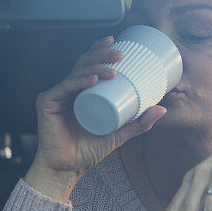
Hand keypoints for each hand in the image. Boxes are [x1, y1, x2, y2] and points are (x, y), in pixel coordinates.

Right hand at [24, 36, 166, 201]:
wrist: (67, 169)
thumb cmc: (89, 150)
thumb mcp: (121, 133)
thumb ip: (140, 123)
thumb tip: (164, 108)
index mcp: (82, 90)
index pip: (90, 63)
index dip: (101, 48)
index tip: (119, 41)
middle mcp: (68, 89)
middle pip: (84, 63)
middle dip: (102, 53)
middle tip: (121, 53)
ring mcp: (57, 94)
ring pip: (76, 72)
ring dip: (95, 66)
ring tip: (113, 69)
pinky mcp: (47, 103)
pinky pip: (64, 88)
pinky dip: (78, 82)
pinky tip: (92, 80)